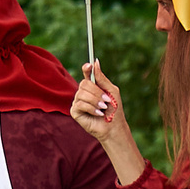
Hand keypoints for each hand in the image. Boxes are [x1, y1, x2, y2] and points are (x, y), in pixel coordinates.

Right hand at [72, 64, 143, 184]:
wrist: (113, 126)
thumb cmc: (114, 109)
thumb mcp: (111, 91)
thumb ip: (102, 78)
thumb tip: (95, 61)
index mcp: (93, 87)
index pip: (87, 74)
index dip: (86, 69)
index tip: (89, 65)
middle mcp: (83, 93)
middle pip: (84, 83)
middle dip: (97, 92)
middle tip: (106, 101)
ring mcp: (78, 102)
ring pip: (81, 94)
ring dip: (95, 101)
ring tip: (103, 108)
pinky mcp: (74, 111)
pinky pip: (79, 104)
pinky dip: (91, 109)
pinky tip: (98, 114)